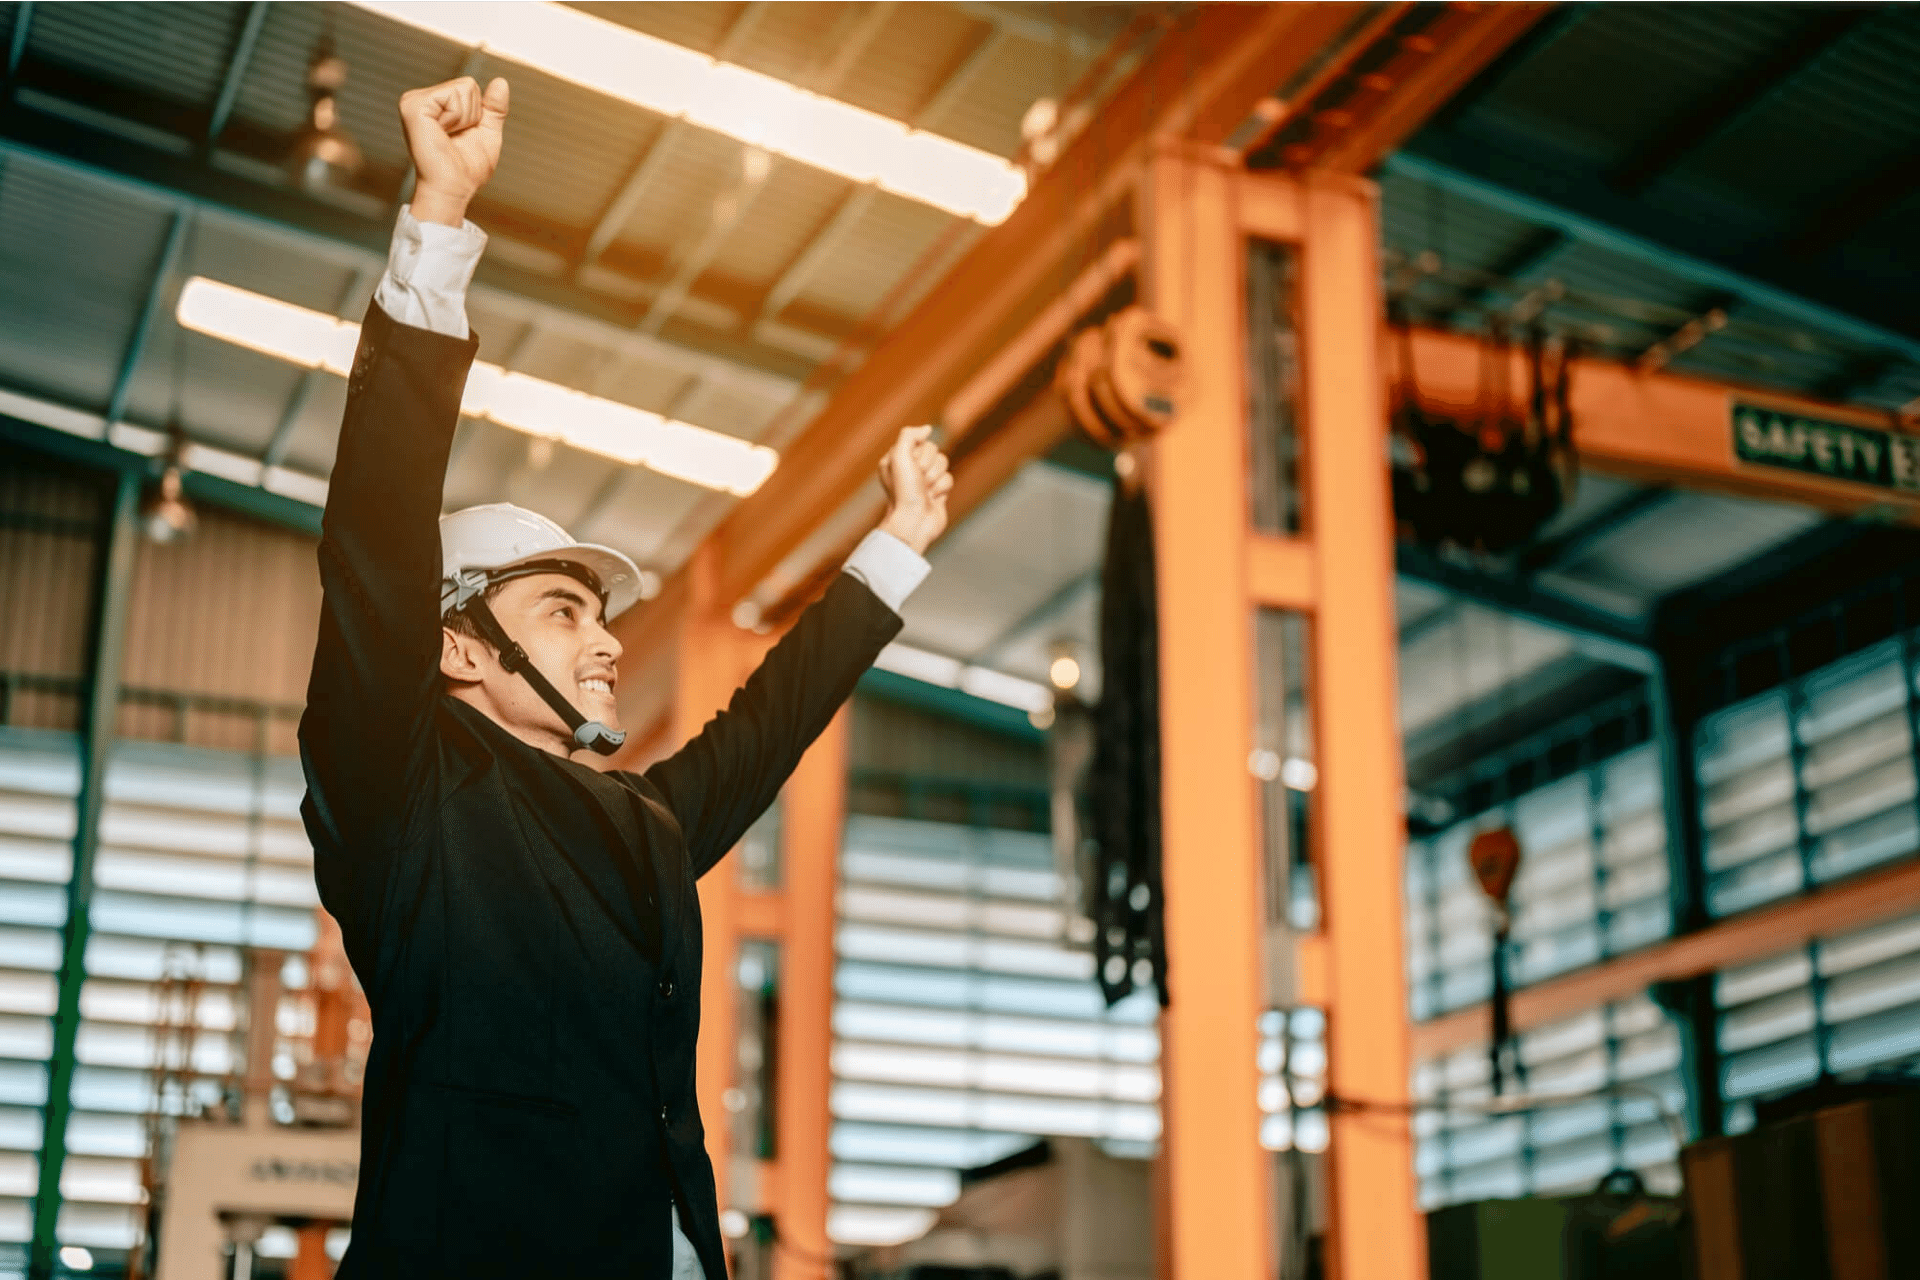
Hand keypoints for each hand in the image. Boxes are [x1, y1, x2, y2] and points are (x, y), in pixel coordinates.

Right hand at [399, 76, 509, 226]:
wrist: (453, 190)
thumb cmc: (467, 168)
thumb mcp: (487, 133)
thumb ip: (494, 108)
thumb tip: (501, 81)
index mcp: (433, 103)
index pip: (470, 86)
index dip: (476, 114)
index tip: (461, 135)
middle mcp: (419, 98)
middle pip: (468, 84)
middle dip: (472, 115)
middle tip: (455, 138)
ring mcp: (413, 100)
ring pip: (463, 88)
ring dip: (465, 119)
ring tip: (447, 138)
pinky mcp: (413, 106)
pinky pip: (453, 96)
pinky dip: (457, 118)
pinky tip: (441, 134)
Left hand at [877, 425, 952, 554]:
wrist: (914, 522)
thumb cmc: (903, 491)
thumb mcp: (899, 456)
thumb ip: (910, 435)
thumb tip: (927, 429)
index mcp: (897, 458)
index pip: (920, 441)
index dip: (919, 454)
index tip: (911, 468)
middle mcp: (910, 467)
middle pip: (934, 450)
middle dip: (929, 466)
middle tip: (918, 481)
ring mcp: (924, 479)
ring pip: (944, 463)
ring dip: (936, 478)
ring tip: (925, 491)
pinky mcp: (937, 491)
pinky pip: (949, 478)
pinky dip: (942, 488)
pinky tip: (933, 498)